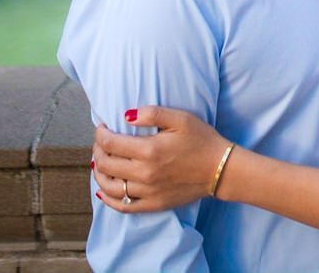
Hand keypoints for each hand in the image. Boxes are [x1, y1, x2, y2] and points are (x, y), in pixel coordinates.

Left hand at [92, 106, 230, 212]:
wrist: (220, 169)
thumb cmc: (202, 140)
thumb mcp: (181, 119)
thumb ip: (152, 113)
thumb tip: (126, 115)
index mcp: (149, 150)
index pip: (110, 143)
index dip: (100, 134)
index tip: (101, 127)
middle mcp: (144, 173)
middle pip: (106, 164)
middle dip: (98, 150)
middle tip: (101, 142)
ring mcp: (147, 191)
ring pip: (109, 186)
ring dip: (99, 173)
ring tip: (100, 163)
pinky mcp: (152, 204)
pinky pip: (122, 206)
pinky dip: (108, 199)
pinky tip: (104, 190)